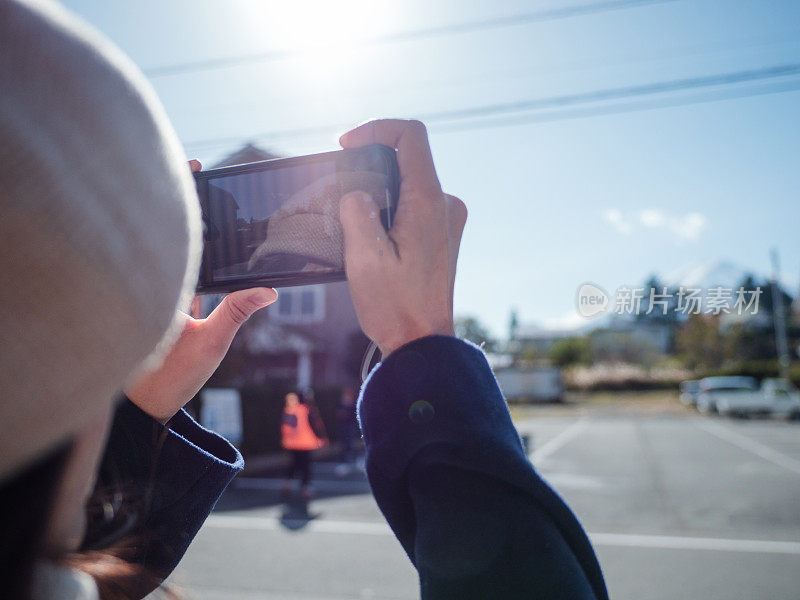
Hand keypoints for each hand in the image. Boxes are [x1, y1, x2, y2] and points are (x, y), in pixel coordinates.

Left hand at [125, 159, 277, 422]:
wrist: (146, 409)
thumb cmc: (168, 378)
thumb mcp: (211, 342)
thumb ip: (238, 309)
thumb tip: (270, 288)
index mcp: (159, 285)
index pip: (174, 230)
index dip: (181, 194)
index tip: (195, 168)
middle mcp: (153, 284)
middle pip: (173, 236)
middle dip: (190, 206)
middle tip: (207, 177)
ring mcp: (157, 295)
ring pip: (176, 254)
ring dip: (193, 234)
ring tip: (216, 209)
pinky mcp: (164, 307)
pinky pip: (181, 275)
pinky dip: (196, 261)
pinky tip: (216, 254)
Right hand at [338, 119, 466, 356]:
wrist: (423, 343)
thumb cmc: (395, 306)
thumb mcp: (364, 258)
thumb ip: (356, 213)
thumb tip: (355, 194)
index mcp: (429, 202)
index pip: (411, 135)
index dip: (376, 128)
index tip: (346, 144)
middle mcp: (445, 205)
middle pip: (407, 159)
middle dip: (369, 165)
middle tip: (339, 187)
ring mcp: (447, 221)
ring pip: (408, 184)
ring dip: (378, 190)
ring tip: (351, 220)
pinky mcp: (442, 237)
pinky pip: (414, 206)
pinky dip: (389, 208)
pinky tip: (369, 236)